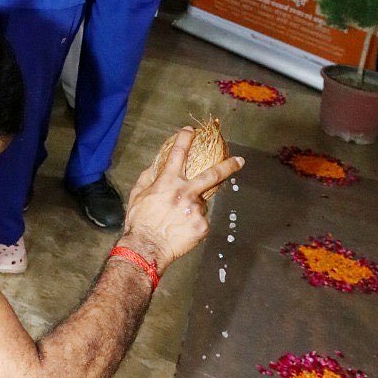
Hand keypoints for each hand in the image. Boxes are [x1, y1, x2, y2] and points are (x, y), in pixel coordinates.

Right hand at [121, 128, 244, 273]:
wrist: (146, 247)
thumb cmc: (139, 221)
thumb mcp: (138, 194)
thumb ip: (148, 178)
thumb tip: (155, 167)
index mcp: (168, 182)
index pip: (178, 153)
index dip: (185, 139)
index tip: (190, 131)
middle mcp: (186, 192)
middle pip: (213, 174)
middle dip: (229, 165)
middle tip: (239, 160)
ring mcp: (196, 209)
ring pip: (202, 201)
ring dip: (194, 206)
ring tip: (178, 219)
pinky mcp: (202, 225)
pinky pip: (201, 220)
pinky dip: (193, 222)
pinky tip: (181, 230)